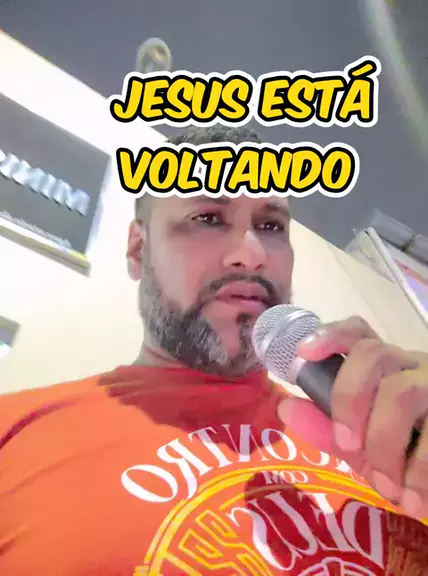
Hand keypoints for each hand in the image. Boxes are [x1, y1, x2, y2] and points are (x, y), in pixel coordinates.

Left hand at [277, 316, 427, 518]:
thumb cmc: (405, 461)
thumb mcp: (363, 450)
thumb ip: (327, 430)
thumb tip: (286, 407)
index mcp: (383, 369)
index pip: (358, 333)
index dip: (330, 335)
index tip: (304, 353)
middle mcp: (411, 366)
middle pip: (373, 354)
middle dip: (349, 398)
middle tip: (348, 446)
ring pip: (401, 391)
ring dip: (384, 442)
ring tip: (388, 487)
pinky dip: (419, 470)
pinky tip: (413, 498)